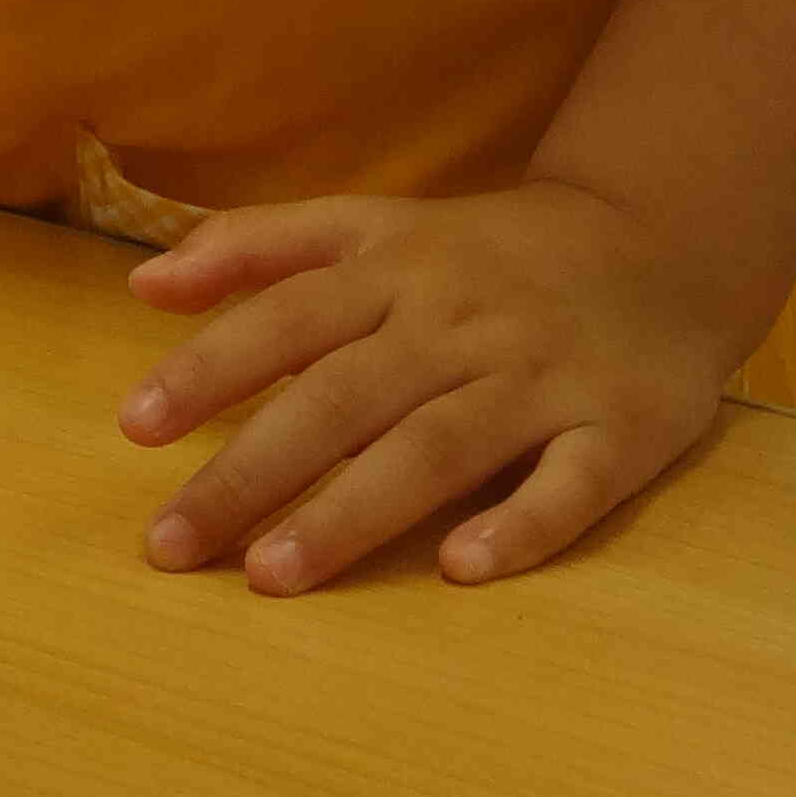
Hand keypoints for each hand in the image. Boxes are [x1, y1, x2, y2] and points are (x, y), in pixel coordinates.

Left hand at [117, 182, 745, 593]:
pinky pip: (570, 483)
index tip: (134, 427)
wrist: (661, 242)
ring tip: (271, 574)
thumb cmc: (486, 252)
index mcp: (394, 269)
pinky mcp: (619, 428)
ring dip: (351, 511)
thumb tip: (143, 285)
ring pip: (437, 446)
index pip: (285, 319)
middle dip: (251, 470)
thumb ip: (258, 245)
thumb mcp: (374, 222)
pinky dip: (520, 524)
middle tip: (171, 544)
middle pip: (343, 397)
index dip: (209, 369)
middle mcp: (458, 322)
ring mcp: (540, 377)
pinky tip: (462, 570)